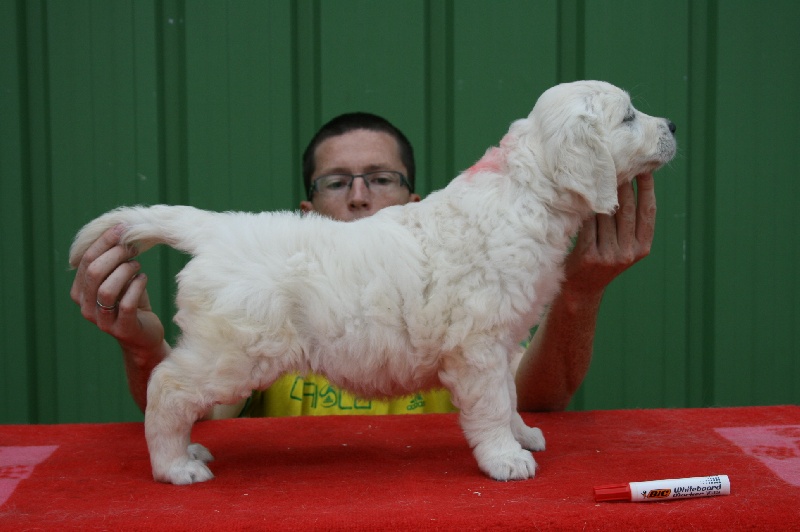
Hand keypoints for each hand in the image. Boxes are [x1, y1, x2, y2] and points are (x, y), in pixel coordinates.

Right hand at [70, 225, 164, 360]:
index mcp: (80, 292)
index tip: (122, 229)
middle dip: (115, 254)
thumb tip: (122, 230)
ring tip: (137, 265)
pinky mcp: (123, 329)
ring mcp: (103, 321)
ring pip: (107, 289)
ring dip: (125, 271)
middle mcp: (86, 307)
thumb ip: (116, 261)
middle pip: (94, 272)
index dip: (103, 242)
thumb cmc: (132, 302)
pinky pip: (127, 305)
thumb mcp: (121, 279)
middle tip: (132, 248)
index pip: (85, 261)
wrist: (144, 336)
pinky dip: (137, 287)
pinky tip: (143, 279)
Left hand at [562, 173, 656, 296]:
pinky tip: (582, 192)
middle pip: (627, 209)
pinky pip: (587, 224)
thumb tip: (626, 182)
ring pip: (606, 214)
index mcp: (643, 247)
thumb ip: (626, 223)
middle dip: (623, 183)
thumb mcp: (622, 245)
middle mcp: (629, 252)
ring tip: (598, 171)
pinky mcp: (589, 256)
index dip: (647, 188)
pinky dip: (585, 208)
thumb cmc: (601, 259)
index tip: (644, 167)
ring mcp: (609, 255)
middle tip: (618, 160)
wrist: (582, 290)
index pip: (648, 211)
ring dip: (602, 192)